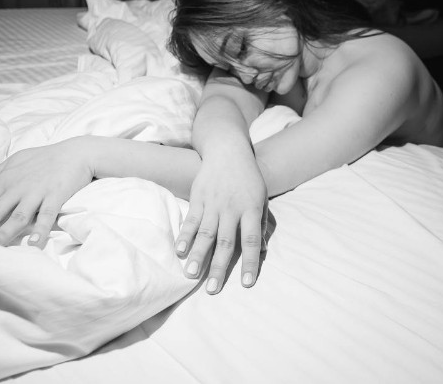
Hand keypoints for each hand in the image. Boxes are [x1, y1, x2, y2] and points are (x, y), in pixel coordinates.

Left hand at [0, 138, 93, 247]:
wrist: (77, 152)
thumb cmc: (44, 157)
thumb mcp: (15, 161)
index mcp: (6, 180)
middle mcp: (18, 187)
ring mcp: (37, 193)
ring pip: (18, 216)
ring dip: (4, 233)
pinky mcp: (56, 196)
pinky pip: (47, 216)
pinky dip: (41, 230)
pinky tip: (34, 244)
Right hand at [176, 150, 266, 293]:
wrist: (228, 152)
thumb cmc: (249, 179)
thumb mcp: (262, 199)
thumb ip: (262, 224)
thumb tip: (262, 251)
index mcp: (251, 209)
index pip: (251, 240)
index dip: (250, 262)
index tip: (247, 283)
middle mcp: (232, 208)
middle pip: (225, 242)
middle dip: (219, 267)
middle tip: (212, 290)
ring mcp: (213, 203)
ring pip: (205, 233)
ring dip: (198, 255)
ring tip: (191, 275)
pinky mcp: (198, 197)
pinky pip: (191, 219)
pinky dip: (184, 235)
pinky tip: (179, 251)